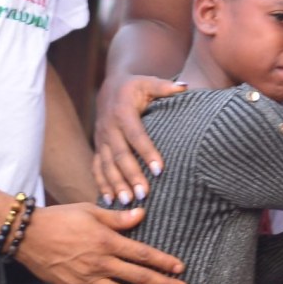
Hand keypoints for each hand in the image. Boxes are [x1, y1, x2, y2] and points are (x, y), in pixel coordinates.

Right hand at [16, 203, 186, 283]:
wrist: (26, 235)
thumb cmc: (60, 218)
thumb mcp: (91, 211)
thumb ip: (118, 218)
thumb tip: (143, 214)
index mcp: (107, 241)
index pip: (142, 254)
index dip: (163, 261)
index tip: (180, 269)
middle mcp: (100, 263)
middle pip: (138, 277)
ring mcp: (87, 280)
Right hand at [91, 75, 185, 205]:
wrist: (109, 88)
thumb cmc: (135, 87)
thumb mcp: (148, 81)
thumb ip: (165, 86)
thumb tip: (185, 87)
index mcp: (123, 112)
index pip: (136, 135)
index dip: (147, 152)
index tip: (160, 169)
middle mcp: (109, 128)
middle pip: (120, 155)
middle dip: (131, 175)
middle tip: (144, 194)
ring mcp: (100, 140)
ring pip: (106, 165)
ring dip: (116, 184)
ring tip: (128, 201)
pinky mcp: (97, 148)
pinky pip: (96, 168)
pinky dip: (101, 185)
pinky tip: (109, 201)